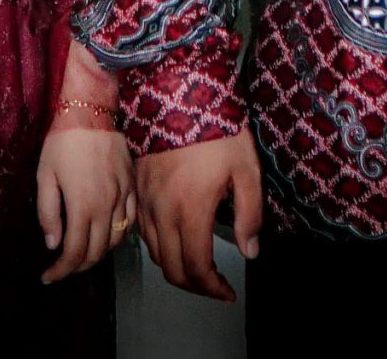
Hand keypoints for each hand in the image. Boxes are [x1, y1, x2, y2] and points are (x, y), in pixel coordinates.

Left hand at [37, 120, 133, 282]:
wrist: (91, 109)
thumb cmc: (62, 142)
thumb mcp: (45, 176)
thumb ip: (48, 213)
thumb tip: (53, 243)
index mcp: (83, 206)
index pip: (74, 253)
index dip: (61, 271)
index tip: (48, 277)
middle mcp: (106, 206)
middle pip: (97, 252)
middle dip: (77, 267)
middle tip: (62, 268)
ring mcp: (122, 196)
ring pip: (115, 240)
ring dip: (99, 254)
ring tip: (82, 254)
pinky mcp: (131, 185)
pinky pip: (130, 220)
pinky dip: (119, 235)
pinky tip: (107, 234)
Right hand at [135, 130, 261, 301]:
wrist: (178, 93)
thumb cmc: (218, 129)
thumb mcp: (246, 170)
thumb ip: (249, 214)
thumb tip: (250, 251)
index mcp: (191, 209)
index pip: (197, 267)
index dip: (213, 288)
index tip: (228, 293)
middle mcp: (162, 211)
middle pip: (172, 268)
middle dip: (195, 286)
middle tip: (215, 287)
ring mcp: (145, 201)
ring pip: (155, 253)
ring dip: (176, 269)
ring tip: (198, 269)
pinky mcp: (137, 189)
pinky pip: (143, 232)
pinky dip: (160, 248)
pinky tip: (177, 242)